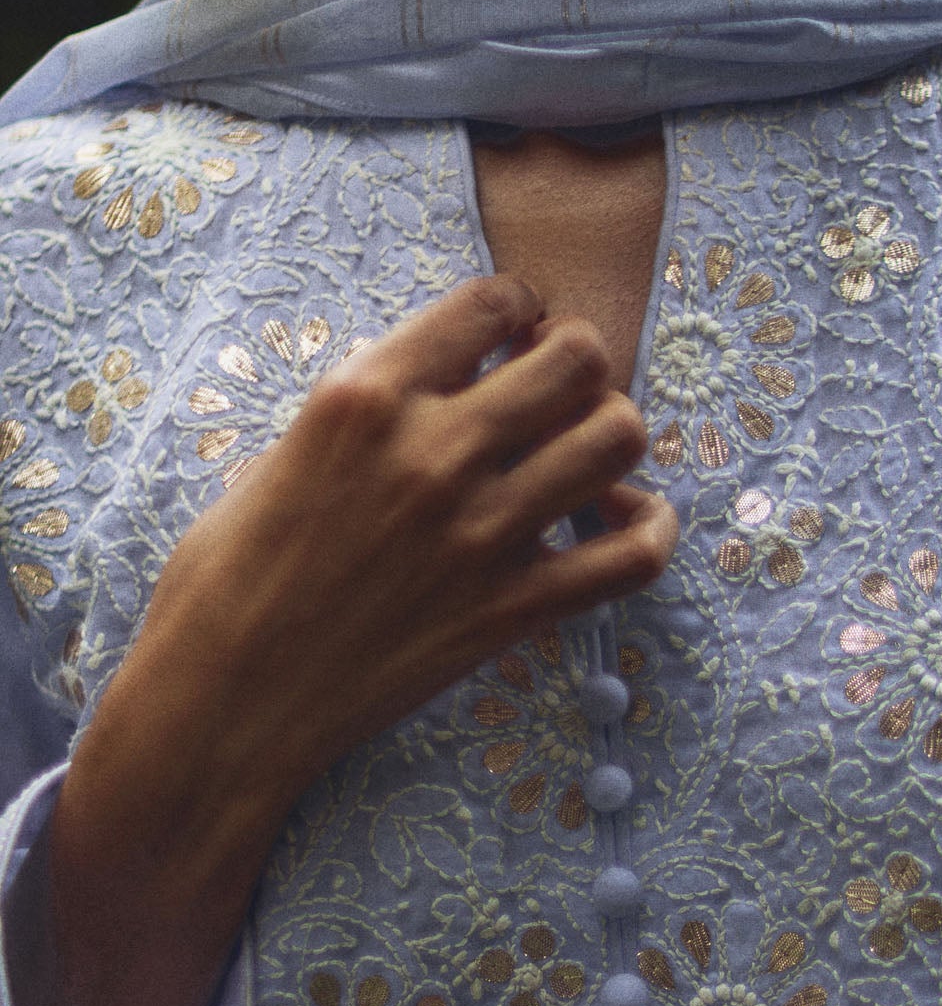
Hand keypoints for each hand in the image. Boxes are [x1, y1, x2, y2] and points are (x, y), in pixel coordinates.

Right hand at [12, 275, 677, 1005]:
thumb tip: (423, 396)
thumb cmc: (227, 582)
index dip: (515, 310)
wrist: (229, 701)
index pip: (489, 303)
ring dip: (611, 438)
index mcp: (364, 398)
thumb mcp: (276, 458)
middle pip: (575, 358)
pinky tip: (630, 524)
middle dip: (574, 364)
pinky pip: (633, 556)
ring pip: (617, 438)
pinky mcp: (514, 609)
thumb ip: (360, 416)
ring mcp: (483, 533)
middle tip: (550, 398)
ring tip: (582, 459)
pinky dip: (651, 531)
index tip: (511, 337)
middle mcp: (434, 452)